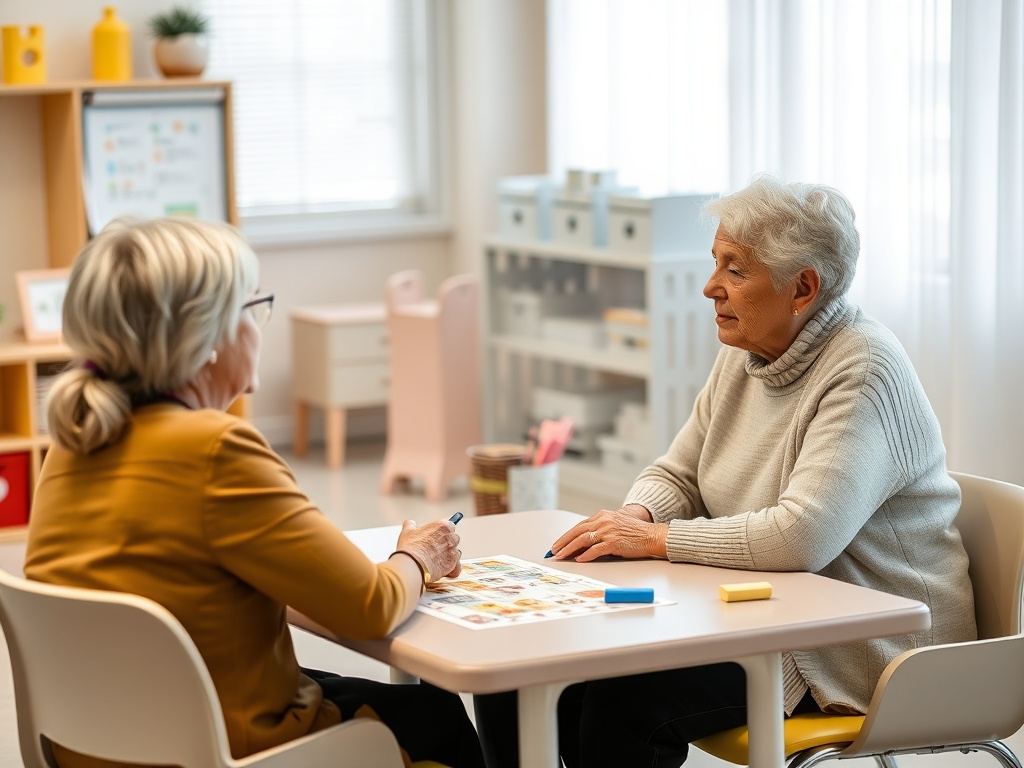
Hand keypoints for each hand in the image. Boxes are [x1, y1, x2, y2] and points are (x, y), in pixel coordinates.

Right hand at [395, 519, 462, 580]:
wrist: (412, 565)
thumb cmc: (411, 547)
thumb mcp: (408, 531)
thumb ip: (411, 525)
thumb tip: (411, 524)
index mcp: (443, 526)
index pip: (449, 526)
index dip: (441, 532)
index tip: (436, 536)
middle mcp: (451, 538)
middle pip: (453, 539)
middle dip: (445, 544)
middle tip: (433, 549)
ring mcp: (454, 552)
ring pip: (455, 553)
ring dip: (448, 556)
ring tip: (435, 561)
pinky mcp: (454, 565)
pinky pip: (457, 568)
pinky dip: (452, 570)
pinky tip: (443, 570)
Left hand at [548, 508, 667, 562]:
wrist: (651, 535)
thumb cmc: (634, 533)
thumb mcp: (614, 525)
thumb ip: (599, 529)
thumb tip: (582, 543)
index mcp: (602, 516)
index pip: (579, 526)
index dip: (567, 535)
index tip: (558, 543)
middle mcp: (603, 521)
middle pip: (577, 531)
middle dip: (563, 541)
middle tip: (553, 550)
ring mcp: (608, 531)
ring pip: (583, 540)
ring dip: (569, 548)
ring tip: (561, 555)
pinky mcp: (614, 542)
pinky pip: (596, 549)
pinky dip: (586, 555)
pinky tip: (579, 560)